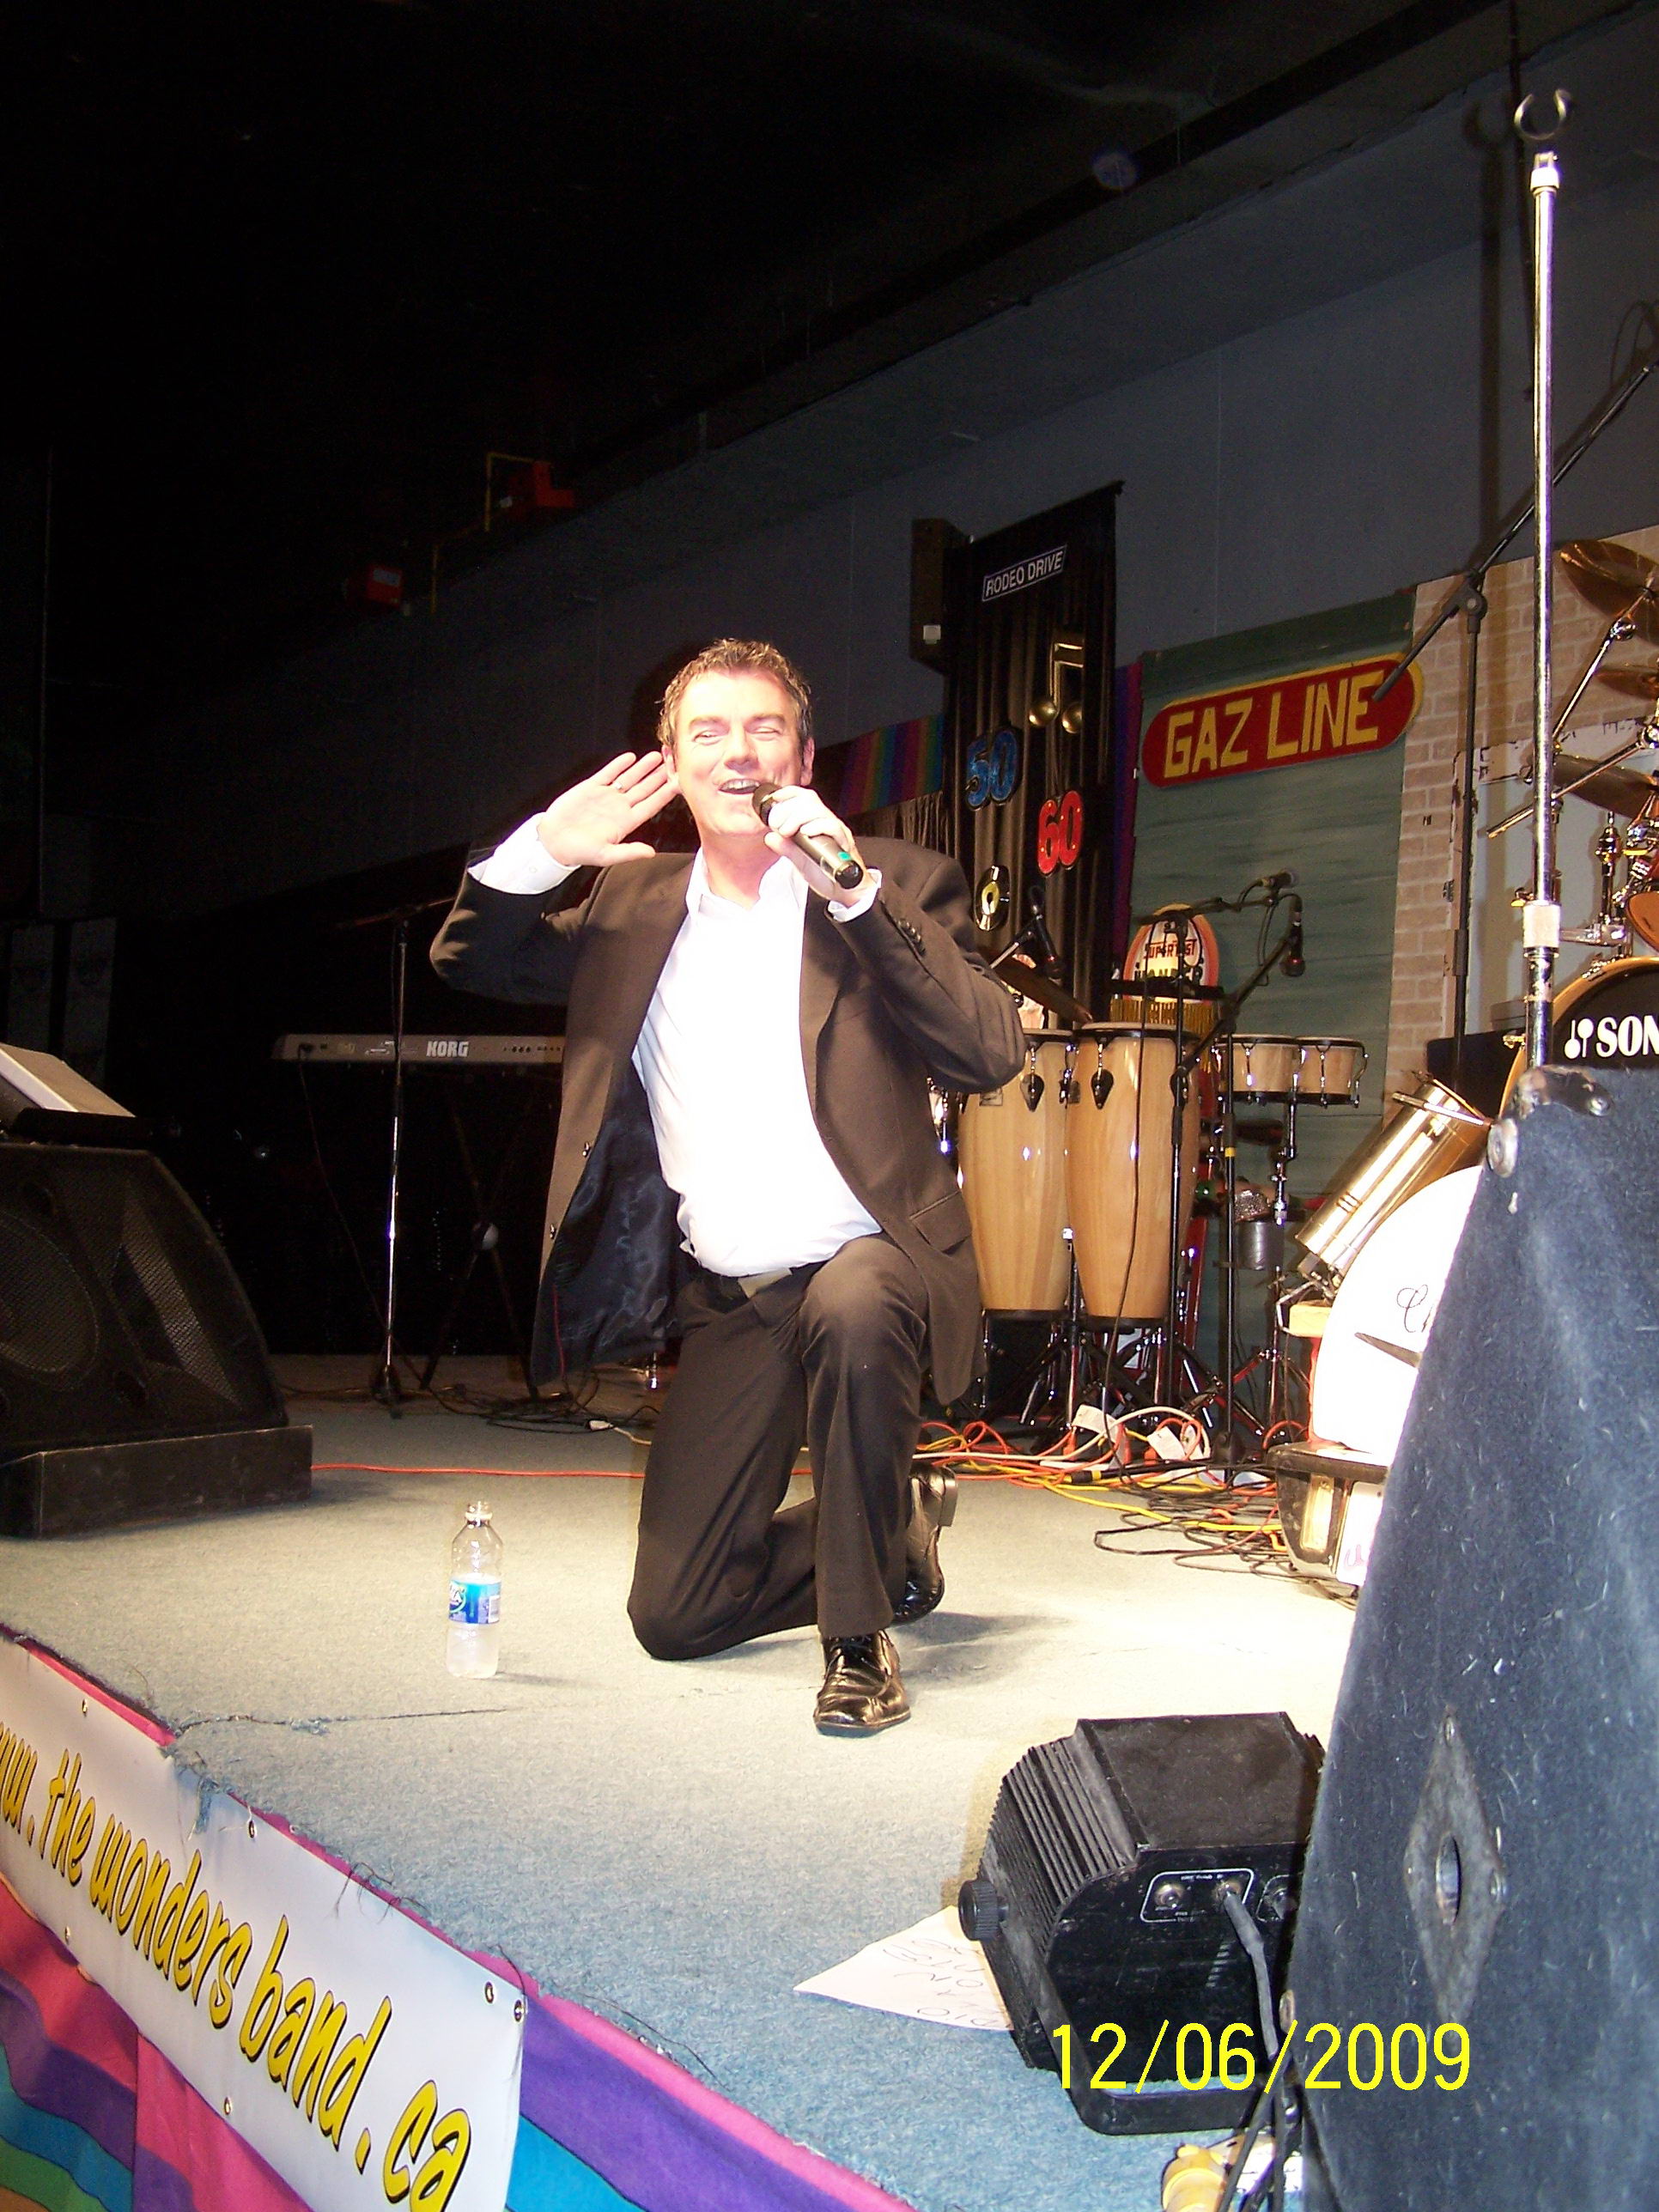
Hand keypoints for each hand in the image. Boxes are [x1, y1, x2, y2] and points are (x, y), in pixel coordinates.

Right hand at [536, 752, 677, 867]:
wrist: (554, 841)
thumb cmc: (579, 852)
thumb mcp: (605, 855)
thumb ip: (628, 852)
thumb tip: (650, 853)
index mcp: (626, 823)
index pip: (651, 806)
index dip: (665, 795)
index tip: (678, 784)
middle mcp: (619, 808)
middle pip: (644, 789)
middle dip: (659, 776)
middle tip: (673, 763)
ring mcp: (606, 797)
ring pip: (629, 779)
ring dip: (642, 768)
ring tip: (656, 756)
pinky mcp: (591, 788)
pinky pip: (608, 774)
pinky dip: (618, 765)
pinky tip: (629, 757)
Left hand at [759, 784, 866, 900]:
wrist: (845, 891)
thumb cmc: (826, 875)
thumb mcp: (800, 862)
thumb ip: (786, 849)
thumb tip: (770, 837)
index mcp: (816, 823)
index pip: (804, 798)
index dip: (790, 793)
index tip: (776, 797)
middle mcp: (827, 823)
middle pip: (809, 800)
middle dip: (789, 808)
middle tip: (778, 825)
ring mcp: (836, 831)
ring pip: (819, 811)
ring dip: (798, 817)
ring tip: (787, 831)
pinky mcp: (844, 841)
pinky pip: (832, 827)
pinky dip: (816, 827)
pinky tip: (805, 832)